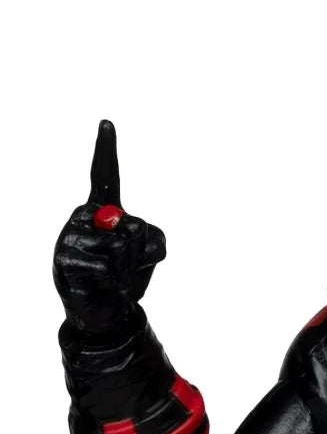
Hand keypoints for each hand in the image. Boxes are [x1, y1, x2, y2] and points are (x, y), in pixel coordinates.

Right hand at [53, 120, 166, 334]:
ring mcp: (71, 236)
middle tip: (126, 265)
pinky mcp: (66, 259)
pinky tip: (105, 285)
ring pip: (121, 246)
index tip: (107, 123)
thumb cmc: (127, 274)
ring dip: (128, 268)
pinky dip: (115, 281)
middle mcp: (83, 216)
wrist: (105, 310)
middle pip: (134, 224)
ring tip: (115, 276)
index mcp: (102, 209)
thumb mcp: (152, 252)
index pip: (105, 177)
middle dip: (142, 251)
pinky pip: (107, 267)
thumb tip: (122, 233)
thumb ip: (153, 238)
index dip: (106, 150)